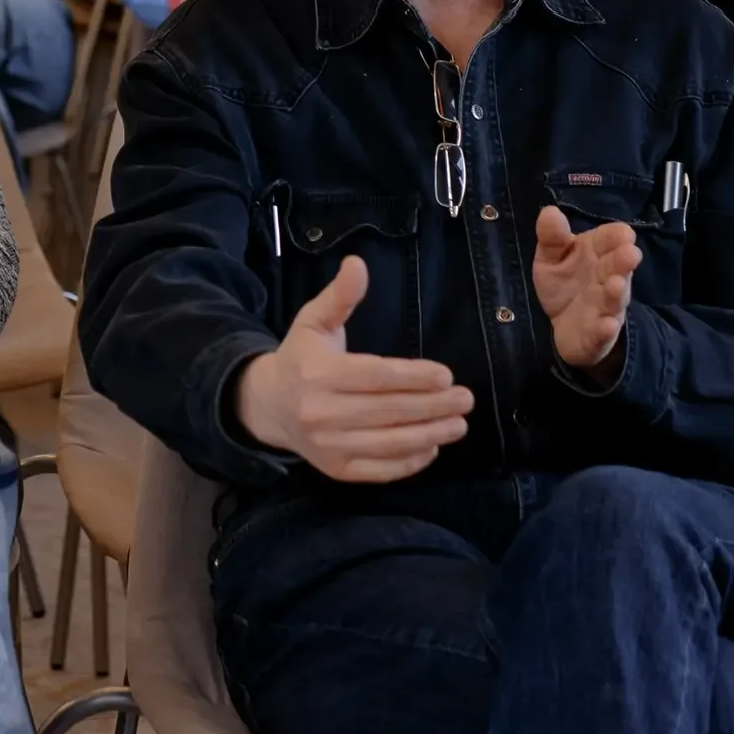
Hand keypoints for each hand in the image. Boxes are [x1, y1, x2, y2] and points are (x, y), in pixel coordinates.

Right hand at [234, 256, 474, 482]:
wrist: (267, 406)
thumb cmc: (300, 358)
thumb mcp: (313, 321)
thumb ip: (339, 296)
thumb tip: (358, 263)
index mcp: (318, 373)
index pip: (375, 376)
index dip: (413, 377)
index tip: (446, 375)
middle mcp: (321, 412)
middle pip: (388, 411)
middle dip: (433, 406)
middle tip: (466, 400)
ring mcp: (328, 445)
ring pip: (389, 443)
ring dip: (430, 435)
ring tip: (459, 424)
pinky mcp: (335, 470)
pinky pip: (379, 470)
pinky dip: (409, 462)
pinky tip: (431, 447)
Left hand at [533, 207, 641, 369]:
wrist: (564, 326)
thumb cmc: (564, 283)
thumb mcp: (551, 258)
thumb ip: (552, 237)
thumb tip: (549, 211)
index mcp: (596, 254)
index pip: (610, 240)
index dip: (616, 236)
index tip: (623, 233)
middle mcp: (607, 278)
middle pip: (617, 268)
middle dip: (623, 261)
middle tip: (629, 254)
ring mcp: (606, 307)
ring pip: (614, 300)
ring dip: (616, 293)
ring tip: (616, 284)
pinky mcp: (598, 334)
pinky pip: (604, 333)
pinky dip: (606, 330)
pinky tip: (606, 325)